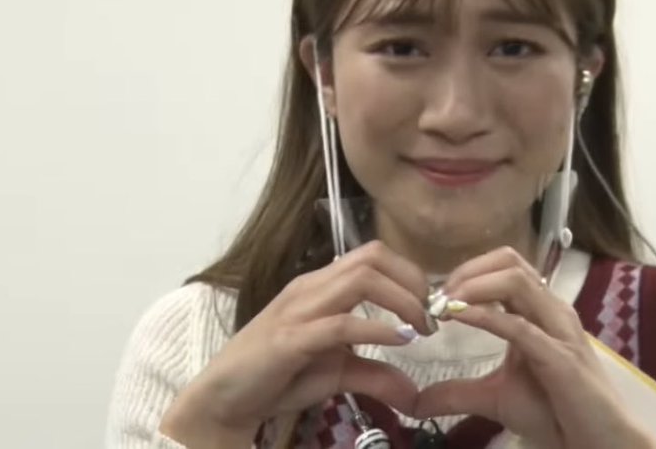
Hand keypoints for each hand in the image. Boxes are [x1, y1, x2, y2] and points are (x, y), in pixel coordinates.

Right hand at [160, 241, 432, 445]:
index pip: (373, 256)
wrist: (224, 399)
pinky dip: (376, 329)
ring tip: (418, 327)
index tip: (430, 307)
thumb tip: (414, 393)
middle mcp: (310, 288)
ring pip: (361, 279)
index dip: (410, 274)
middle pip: (372, 257)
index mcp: (320, 286)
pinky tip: (398, 341)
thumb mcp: (336, 374)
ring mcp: (298, 310)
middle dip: (412, 281)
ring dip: (401, 299)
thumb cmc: (277, 378)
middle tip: (431, 317)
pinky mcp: (289, 340)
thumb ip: (375, 375)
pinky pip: (340, 324)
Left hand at [413, 247, 655, 448]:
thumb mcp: (495, 398)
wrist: (596, 441)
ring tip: (445, 305)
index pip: (504, 267)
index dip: (467, 272)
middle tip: (438, 297)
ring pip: (516, 279)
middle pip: (509, 261)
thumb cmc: (555, 414)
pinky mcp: (559, 356)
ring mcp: (558, 329)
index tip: (436, 296)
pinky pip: (520, 324)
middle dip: (468, 271)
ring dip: (474, 285)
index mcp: (538, 312)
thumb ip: (456, 393)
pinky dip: (485, 315)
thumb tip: (414, 402)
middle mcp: (550, 310)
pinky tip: (459, 318)